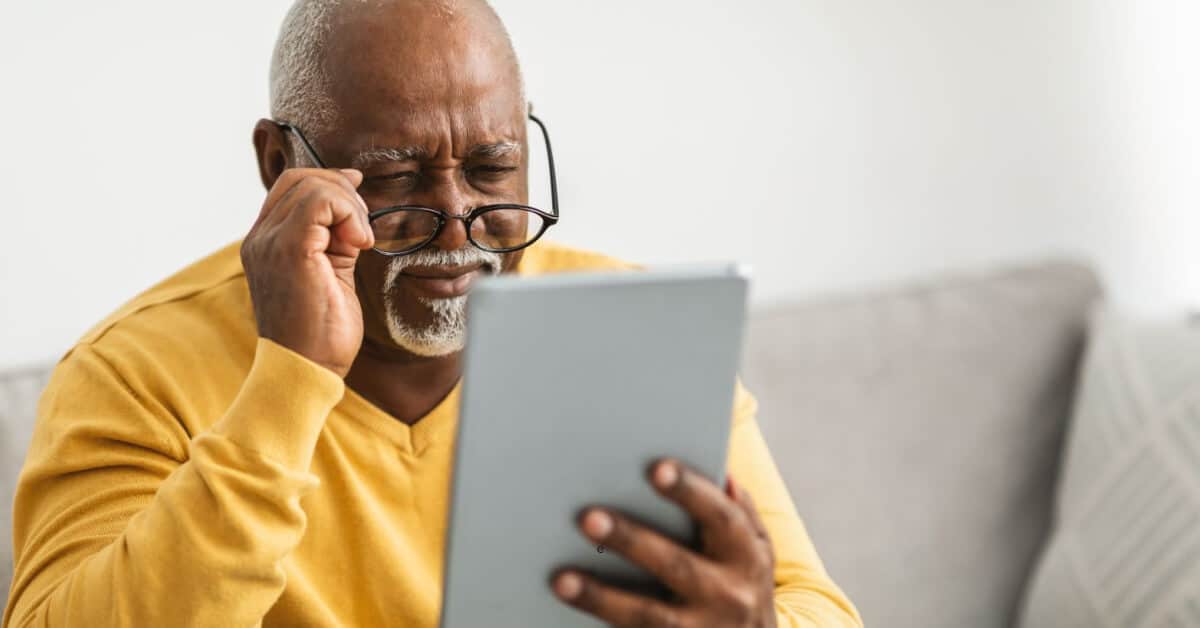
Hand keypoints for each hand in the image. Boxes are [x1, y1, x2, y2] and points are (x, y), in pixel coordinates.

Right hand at [241, 168, 374, 376]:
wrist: (307, 370)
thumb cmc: (321, 334)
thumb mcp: (331, 273)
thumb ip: (334, 239)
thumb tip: (351, 205)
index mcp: (265, 243)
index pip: (291, 187)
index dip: (329, 183)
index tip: (358, 200)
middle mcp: (260, 239)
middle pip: (300, 179)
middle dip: (342, 191)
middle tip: (362, 227)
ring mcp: (270, 243)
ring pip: (312, 186)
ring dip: (350, 206)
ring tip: (361, 242)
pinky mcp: (290, 250)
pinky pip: (319, 202)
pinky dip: (348, 213)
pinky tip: (360, 243)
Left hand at [552, 460, 777, 627]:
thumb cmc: (745, 586)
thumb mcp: (757, 549)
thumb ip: (739, 510)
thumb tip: (720, 472)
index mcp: (747, 556)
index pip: (720, 517)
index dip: (690, 491)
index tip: (656, 468)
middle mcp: (729, 596)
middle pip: (675, 565)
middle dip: (630, 541)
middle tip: (588, 517)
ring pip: (647, 616)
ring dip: (602, 598)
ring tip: (562, 580)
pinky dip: (601, 624)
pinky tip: (569, 611)